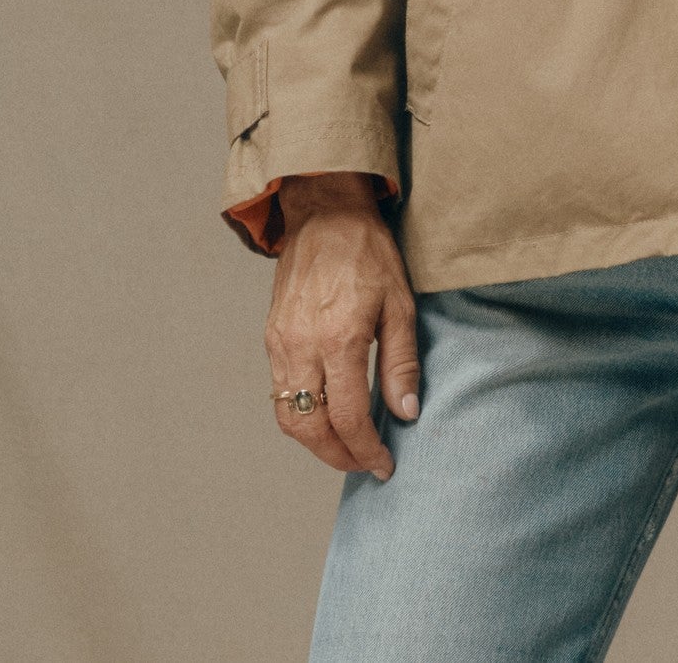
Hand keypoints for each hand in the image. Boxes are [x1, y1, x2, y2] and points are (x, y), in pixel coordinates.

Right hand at [264, 173, 421, 480]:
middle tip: (363, 464)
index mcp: (339, 339)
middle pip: (310, 428)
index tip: (383, 464)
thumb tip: (405, 413)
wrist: (326, 213)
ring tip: (345, 446)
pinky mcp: (272, 336)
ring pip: (288, 416)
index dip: (366, 450)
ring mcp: (281, 343)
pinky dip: (301, 414)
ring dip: (315, 441)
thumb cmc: (368, 253)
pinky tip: (326, 413)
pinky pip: (280, 391)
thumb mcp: (400, 303)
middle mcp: (303, 346)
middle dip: (336, 456)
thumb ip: (401, 362)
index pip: (349, 418)